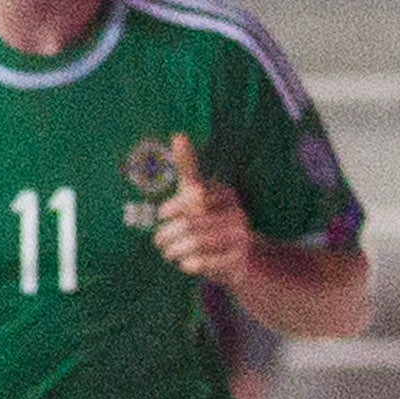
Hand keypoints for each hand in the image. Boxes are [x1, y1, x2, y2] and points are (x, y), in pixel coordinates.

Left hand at [150, 135, 256, 290]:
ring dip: (173, 250)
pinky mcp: (238, 260)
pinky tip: (186, 263)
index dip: (171, 208)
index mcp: (225, 194)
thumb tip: (179, 134)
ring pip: (193, 243)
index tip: (163, 214)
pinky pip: (201, 262)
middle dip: (166, 235)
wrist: (239, 258)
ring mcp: (240, 237)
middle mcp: (237, 213)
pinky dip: (186, 264)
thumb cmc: (208, 220)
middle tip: (159, 241)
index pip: (193, 195)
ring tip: (169, 252)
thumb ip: (187, 167)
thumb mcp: (196, 193)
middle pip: (188, 223)